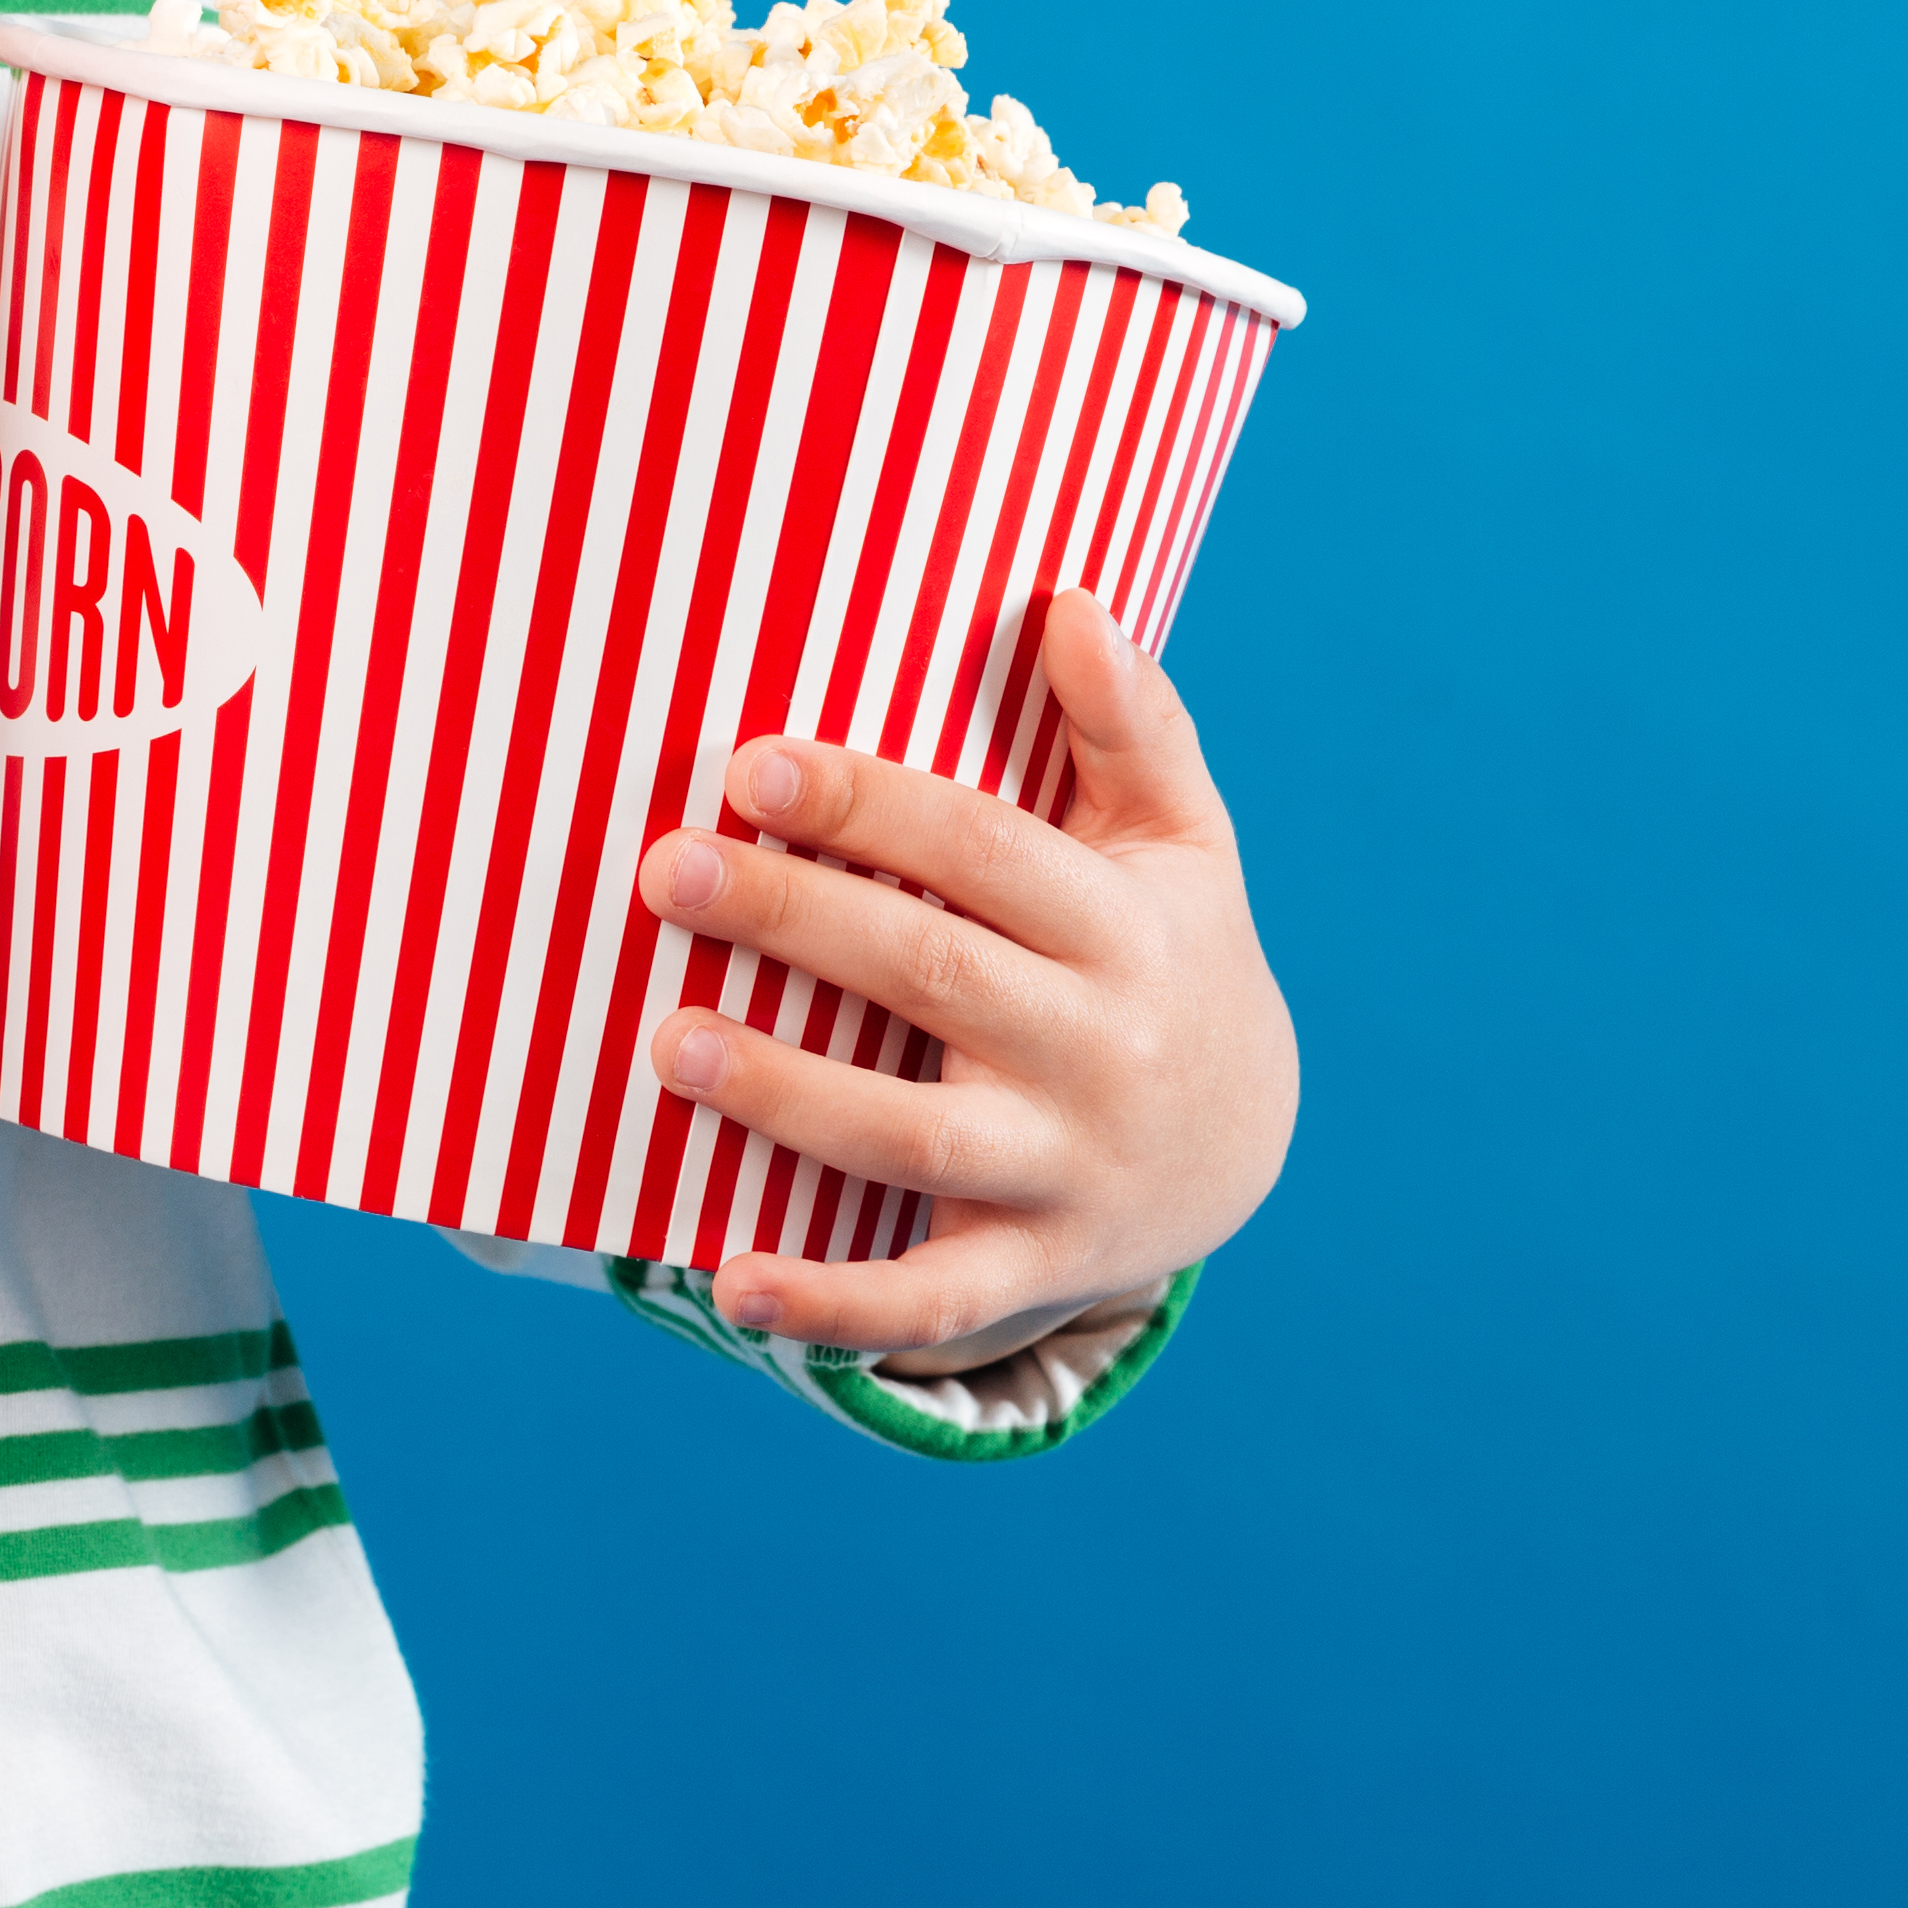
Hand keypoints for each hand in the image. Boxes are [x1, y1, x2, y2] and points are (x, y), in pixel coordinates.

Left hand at [632, 588, 1295, 1366]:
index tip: (749, 767)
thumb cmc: (1162, 952)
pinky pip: (929, 1298)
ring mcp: (1066, 1164)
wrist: (1243, 1145)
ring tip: (667, 1043)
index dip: (867, 805)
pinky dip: (834, 1304)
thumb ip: (1130, 727)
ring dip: (787, 1094)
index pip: (983, 853)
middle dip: (795, 921)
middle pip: (932, 974)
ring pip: (915, 1134)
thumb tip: (1071, 603)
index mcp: (1122, 927)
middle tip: (664, 871)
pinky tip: (731, 1281)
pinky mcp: (1031, 1262)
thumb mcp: (1176, 843)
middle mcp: (1100, 1048)